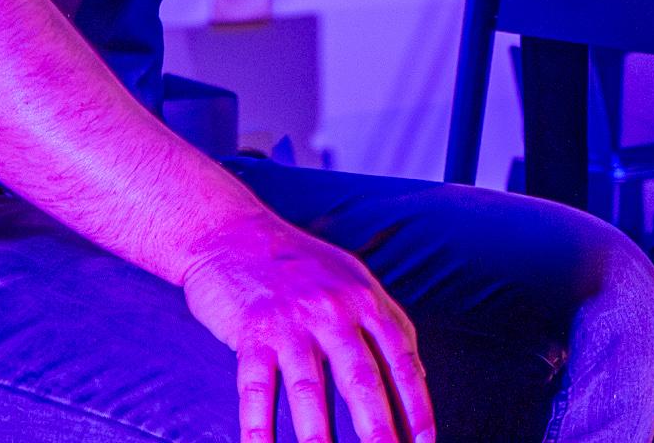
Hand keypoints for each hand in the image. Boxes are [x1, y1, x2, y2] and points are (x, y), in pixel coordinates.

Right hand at [180, 210, 434, 442]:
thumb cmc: (300, 264)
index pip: (399, 357)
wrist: (234, 231)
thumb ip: (386, 323)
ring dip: (319, 438)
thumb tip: (419, 375)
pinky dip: (259, 428)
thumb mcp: (352, 280)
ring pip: (309, 389)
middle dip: (379, 429)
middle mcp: (332, 309)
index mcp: (363, 297)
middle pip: (361, 377)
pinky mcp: (251, 332)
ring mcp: (290, 322)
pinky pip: (256, 389)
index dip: (416, 404)